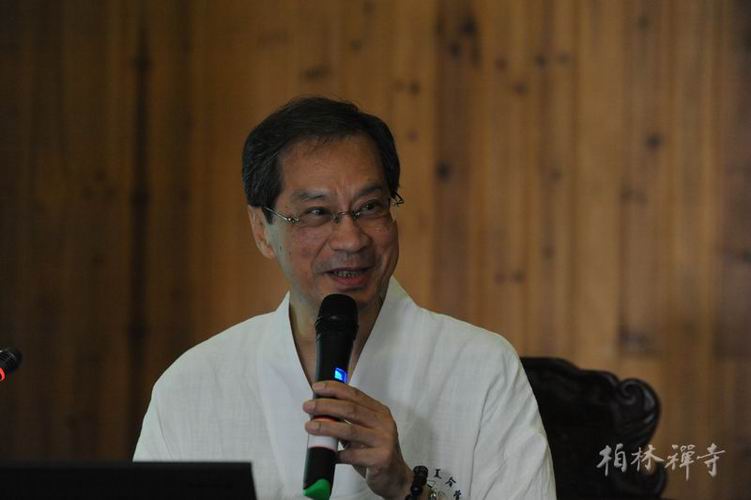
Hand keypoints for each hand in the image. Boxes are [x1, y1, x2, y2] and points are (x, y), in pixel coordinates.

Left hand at [303, 380, 411, 499]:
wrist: (396, 477)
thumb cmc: (376, 452)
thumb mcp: (365, 432)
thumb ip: (347, 421)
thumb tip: (321, 411)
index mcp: (379, 412)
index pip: (355, 394)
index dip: (335, 389)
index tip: (317, 387)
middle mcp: (383, 423)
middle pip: (351, 409)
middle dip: (326, 405)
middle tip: (308, 406)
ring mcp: (384, 440)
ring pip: (350, 430)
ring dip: (327, 427)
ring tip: (310, 426)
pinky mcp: (380, 459)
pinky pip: (352, 455)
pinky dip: (337, 454)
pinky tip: (327, 454)